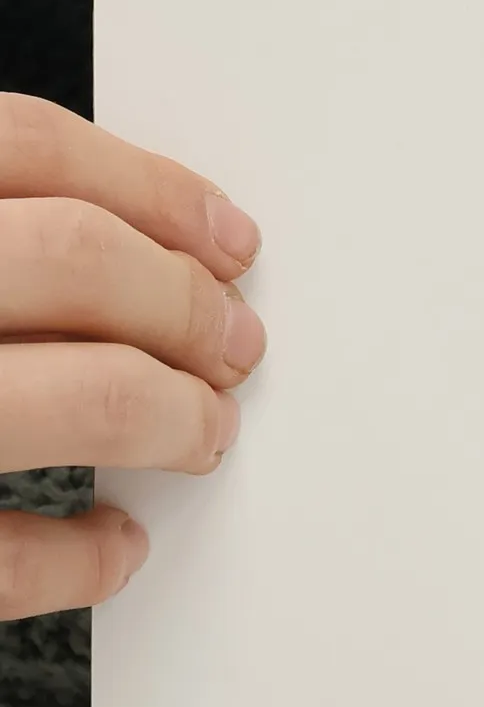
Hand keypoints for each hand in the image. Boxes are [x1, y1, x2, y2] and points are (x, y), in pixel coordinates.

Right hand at [0, 95, 263, 616]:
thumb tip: (139, 251)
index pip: (24, 147)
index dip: (149, 188)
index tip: (230, 238)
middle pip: (71, 258)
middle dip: (181, 302)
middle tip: (237, 344)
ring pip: (79, 398)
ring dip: (170, 415)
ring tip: (202, 431)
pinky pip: (4, 557)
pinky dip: (80, 558)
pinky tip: (112, 545)